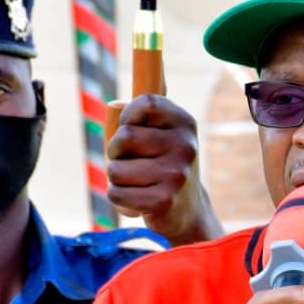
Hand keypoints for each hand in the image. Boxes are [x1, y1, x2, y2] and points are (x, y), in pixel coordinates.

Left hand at [105, 95, 223, 245]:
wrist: (188, 211)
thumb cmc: (166, 166)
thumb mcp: (166, 134)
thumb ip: (148, 113)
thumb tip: (129, 93)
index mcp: (185, 123)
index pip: (147, 103)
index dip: (128, 115)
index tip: (130, 127)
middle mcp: (184, 147)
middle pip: (124, 137)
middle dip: (115, 151)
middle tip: (128, 161)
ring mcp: (176, 175)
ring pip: (115, 169)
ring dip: (116, 178)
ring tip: (135, 182)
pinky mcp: (163, 201)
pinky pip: (116, 193)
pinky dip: (118, 198)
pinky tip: (136, 200)